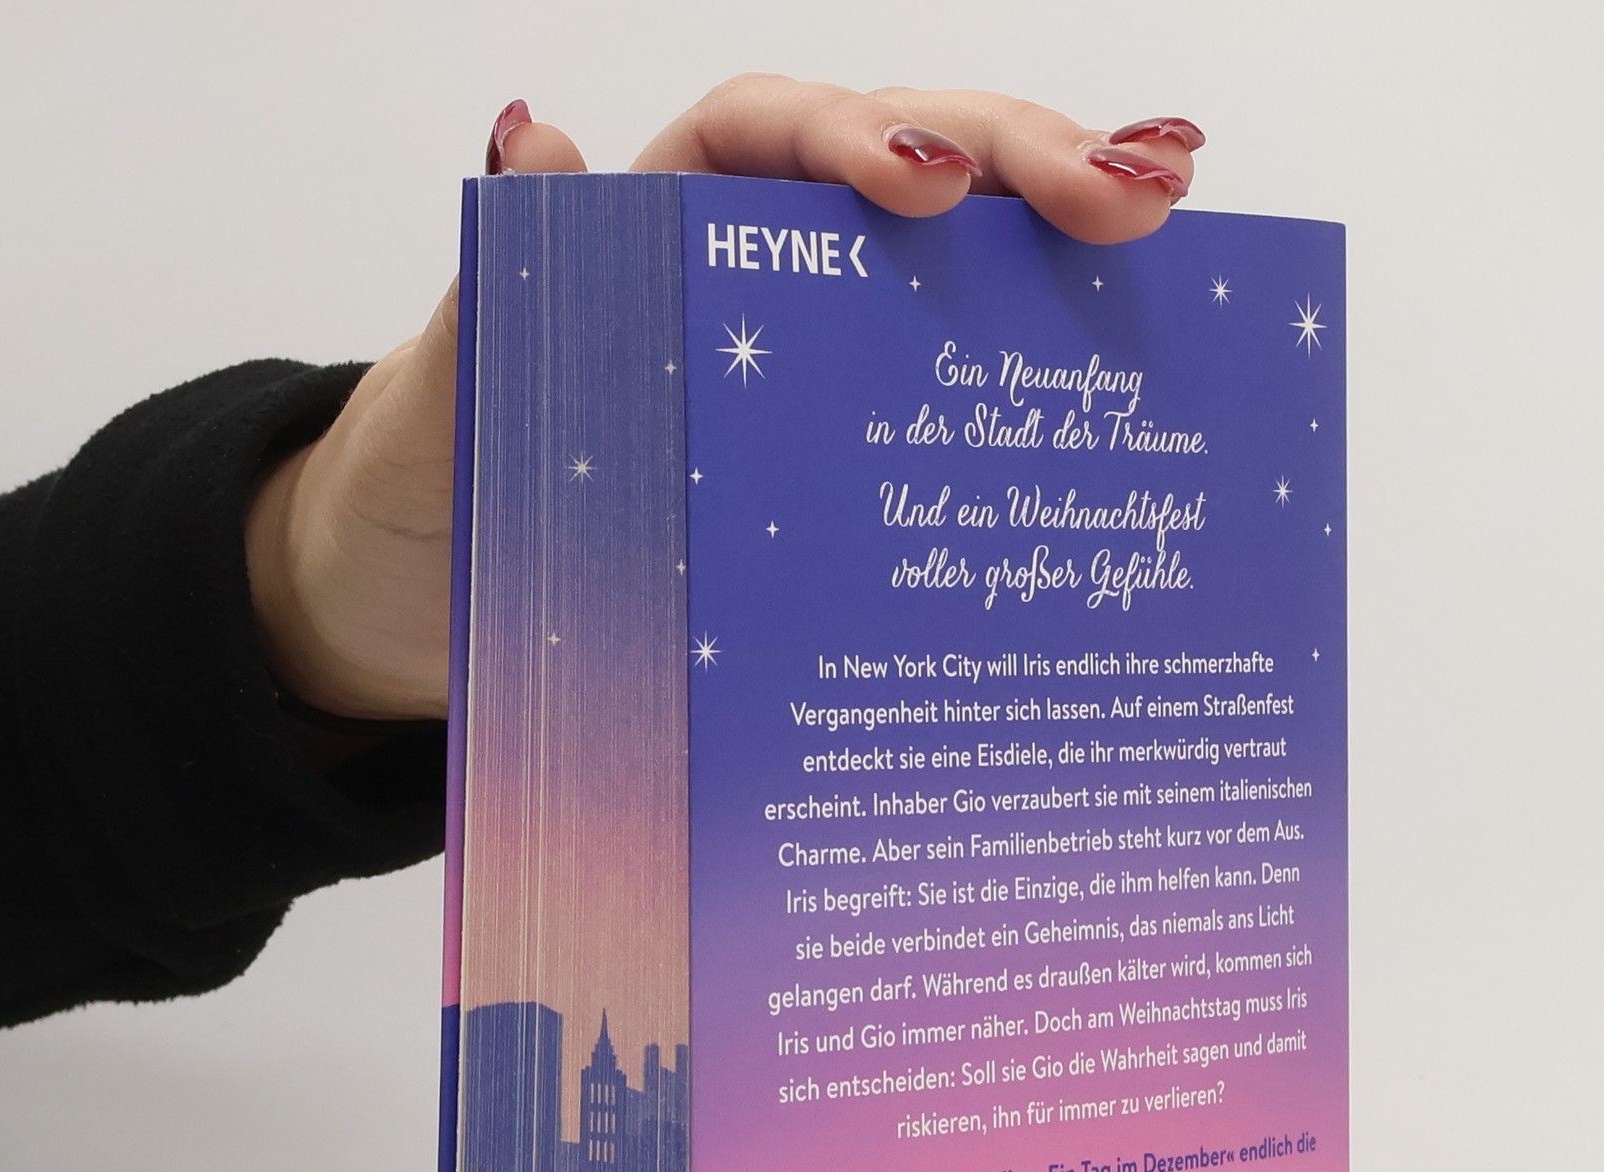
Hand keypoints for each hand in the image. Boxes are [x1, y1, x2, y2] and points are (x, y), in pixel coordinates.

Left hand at [246, 80, 1200, 721]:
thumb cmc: (438, 480)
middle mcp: (754, 260)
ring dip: (1059, 245)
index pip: (779, 135)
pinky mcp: (840, 442)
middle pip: (908, 167)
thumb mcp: (452, 392)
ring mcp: (811, 351)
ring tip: (1167, 232)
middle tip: (1134, 196)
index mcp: (660, 215)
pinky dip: (1035, 368)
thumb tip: (533, 139)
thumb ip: (497, 289)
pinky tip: (1125, 367)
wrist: (436, 603)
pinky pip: (948, 389)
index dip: (863, 139)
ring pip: (955, 268)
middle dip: (1021, 164)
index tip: (938, 188)